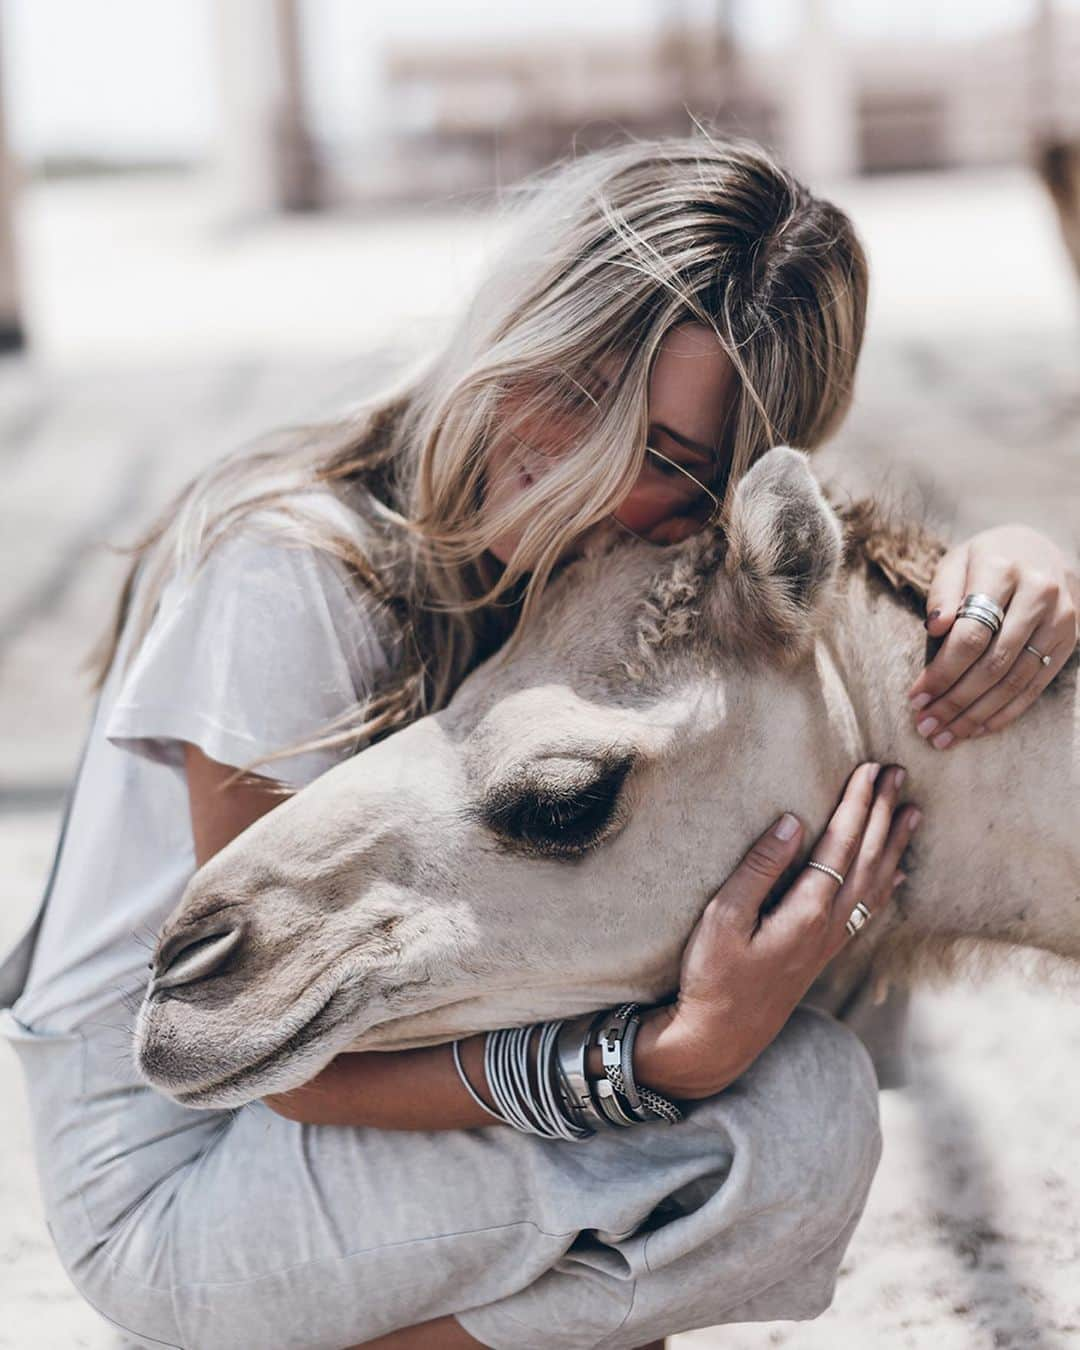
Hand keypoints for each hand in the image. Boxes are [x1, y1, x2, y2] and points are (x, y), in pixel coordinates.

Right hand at [634, 762, 919, 1100]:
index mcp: (806, 910)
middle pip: (867, 857)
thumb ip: (758, 868)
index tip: (871, 768)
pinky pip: (868, 908)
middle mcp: (829, 924)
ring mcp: (830, 941)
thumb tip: (791, 822)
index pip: (840, 843)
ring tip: (913, 811)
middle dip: (883, 812)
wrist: (721, 1036)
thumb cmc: (714, 976)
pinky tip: (898, 871)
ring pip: (876, 882)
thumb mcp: (723, 917)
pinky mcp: (824, 953)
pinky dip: (888, 883)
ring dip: (894, 843)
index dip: (857, 804)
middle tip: (900, 772)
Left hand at [906, 525, 1079, 747]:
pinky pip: (1036, 686)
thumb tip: (934, 628)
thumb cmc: (986, 560)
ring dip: (977, 715)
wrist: (1041, 549)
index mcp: (1002, 569)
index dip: (942, 672)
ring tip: (946, 736)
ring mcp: (1060, 619)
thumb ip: (943, 593)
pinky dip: (1006, 712)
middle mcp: (1038, 594)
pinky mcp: (1070, 639)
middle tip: (926, 726)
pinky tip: (978, 729)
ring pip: (1016, 680)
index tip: (915, 698)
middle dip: (955, 701)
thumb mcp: (956, 562)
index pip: (971, 634)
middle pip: (993, 663)